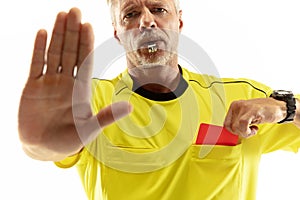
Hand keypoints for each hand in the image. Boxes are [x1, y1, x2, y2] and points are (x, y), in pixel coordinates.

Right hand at [18, 8, 131, 160]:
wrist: (44, 149)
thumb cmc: (68, 141)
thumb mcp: (89, 129)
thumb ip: (107, 117)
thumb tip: (130, 107)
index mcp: (81, 90)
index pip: (84, 61)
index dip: (86, 44)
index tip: (88, 25)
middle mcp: (66, 82)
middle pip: (70, 51)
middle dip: (72, 32)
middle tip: (74, 11)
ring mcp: (49, 83)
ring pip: (54, 53)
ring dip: (57, 34)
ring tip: (60, 15)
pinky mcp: (33, 86)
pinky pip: (36, 63)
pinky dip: (39, 48)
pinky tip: (42, 32)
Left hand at [223, 98, 285, 137]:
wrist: (279, 108)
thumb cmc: (263, 112)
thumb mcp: (246, 115)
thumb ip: (237, 121)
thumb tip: (230, 131)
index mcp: (234, 106)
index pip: (226, 123)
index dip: (233, 131)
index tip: (241, 132)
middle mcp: (237, 105)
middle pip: (230, 127)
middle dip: (239, 133)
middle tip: (249, 131)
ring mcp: (244, 107)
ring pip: (236, 127)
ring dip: (245, 133)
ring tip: (253, 129)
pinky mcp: (252, 110)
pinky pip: (243, 124)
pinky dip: (248, 131)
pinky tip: (255, 128)